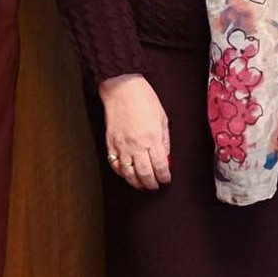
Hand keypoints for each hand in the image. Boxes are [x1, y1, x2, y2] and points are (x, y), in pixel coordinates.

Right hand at [100, 74, 170, 189]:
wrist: (123, 89)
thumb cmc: (145, 100)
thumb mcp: (163, 119)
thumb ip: (165, 141)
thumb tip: (166, 158)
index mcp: (152, 138)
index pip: (160, 166)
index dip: (164, 176)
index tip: (166, 180)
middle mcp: (136, 145)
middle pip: (145, 173)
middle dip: (151, 184)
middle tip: (155, 187)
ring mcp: (121, 146)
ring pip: (128, 173)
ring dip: (136, 183)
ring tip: (142, 186)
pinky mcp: (110, 143)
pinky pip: (115, 164)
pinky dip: (122, 173)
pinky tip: (127, 175)